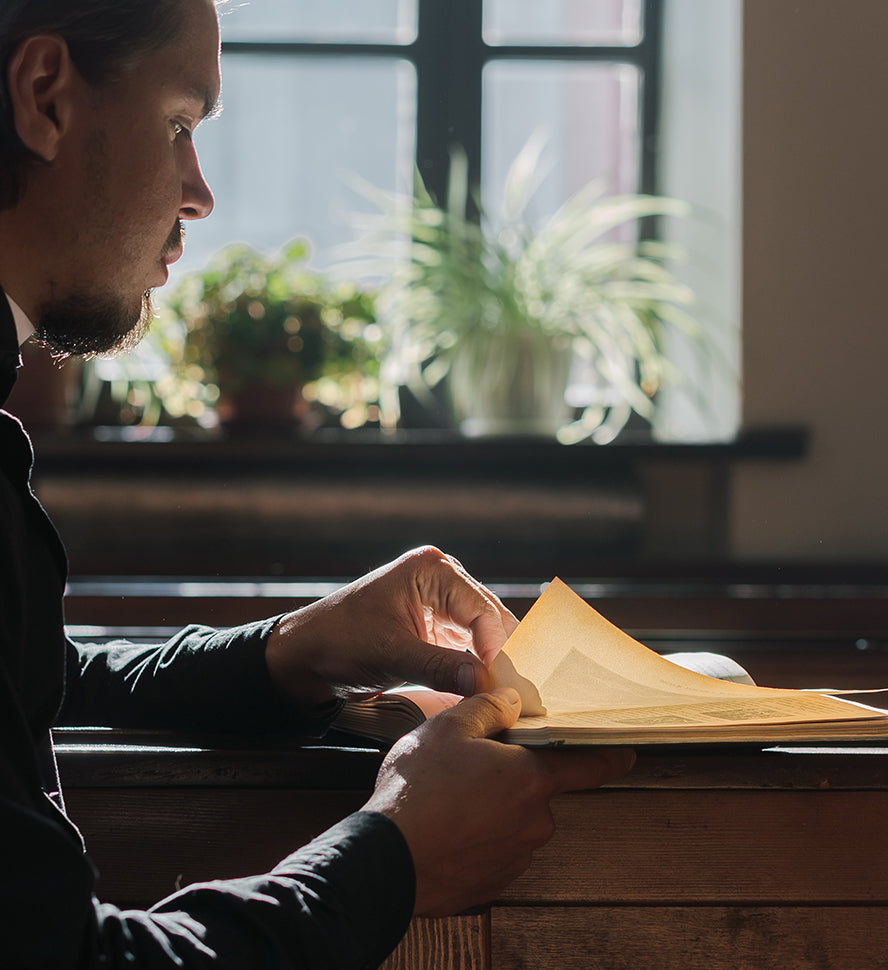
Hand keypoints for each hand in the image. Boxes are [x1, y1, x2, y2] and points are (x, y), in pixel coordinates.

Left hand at [265, 546, 517, 707]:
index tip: (501, 685)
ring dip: (490, 661)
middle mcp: (440, 578)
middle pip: (489, 618)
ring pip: (482, 633)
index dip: (496, 648)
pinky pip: (467, 644)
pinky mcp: (434, 625)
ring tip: (502, 694)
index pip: (481, 609)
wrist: (304, 655)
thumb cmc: (339, 642)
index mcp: (431, 570)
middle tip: (511, 694)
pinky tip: (483, 688)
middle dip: (499, 654)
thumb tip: (486, 683)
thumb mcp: (392, 655)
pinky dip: (476, 665)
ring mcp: (439, 601)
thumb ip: (442, 668)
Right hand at [363, 688, 635, 915]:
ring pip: (512, 821)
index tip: (626, 753)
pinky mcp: (492, 883)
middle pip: (535, 790)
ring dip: (490, 810)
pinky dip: (475, 839)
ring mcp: (514, 857)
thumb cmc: (418, 791)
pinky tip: (445, 828)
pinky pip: (493, 850)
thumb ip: (487, 708)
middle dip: (510, 778)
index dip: (610, 756)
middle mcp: (533, 821)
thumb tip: (510, 702)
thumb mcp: (449, 727)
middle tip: (468, 769)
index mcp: (531, 779)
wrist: (386, 860)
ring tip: (446, 800)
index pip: (587, 766)